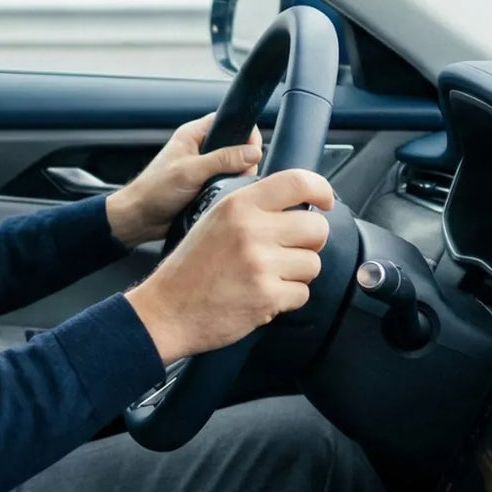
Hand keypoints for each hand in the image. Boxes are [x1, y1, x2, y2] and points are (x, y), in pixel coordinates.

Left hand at [105, 113, 262, 247]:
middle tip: (238, 176)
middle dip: (243, 161)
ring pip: (233, 167)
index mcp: (193, 135)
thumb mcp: (190, 172)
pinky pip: (226, 184)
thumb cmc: (154, 190)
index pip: (228, 122)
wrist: (140, 218)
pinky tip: (223, 197)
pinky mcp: (204, 185)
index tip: (253, 152)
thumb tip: (252, 153)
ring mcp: (203, 168)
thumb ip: (223, 160)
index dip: (244, 134)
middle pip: (235, 146)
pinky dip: (229, 190)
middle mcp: (199, 148)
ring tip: (225, 189)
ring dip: (236, 178)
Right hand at [124, 169, 333, 363]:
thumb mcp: (215, 220)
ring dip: (296, 274)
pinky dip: (287, 299)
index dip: (321, 190)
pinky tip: (262, 295)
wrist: (167, 310)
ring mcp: (261, 264)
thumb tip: (296, 202)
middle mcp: (251, 230)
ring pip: (313, 264)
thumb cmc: (190, 268)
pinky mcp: (267, 295)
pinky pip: (302, 294)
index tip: (325, 201)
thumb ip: (252, 207)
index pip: (297, 182)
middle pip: (316, 228)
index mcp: (238, 205)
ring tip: (267, 276)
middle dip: (309, 243)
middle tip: (289, 251)